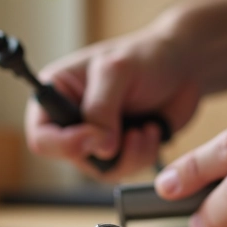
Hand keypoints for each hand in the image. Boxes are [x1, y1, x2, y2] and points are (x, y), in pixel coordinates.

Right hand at [25, 0, 226, 178]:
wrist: (185, 66)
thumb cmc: (148, 56)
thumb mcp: (117, 71)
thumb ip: (101, 109)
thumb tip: (99, 148)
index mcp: (57, 93)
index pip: (41, 136)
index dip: (66, 144)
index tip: (97, 136)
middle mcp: (71, 119)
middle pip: (71, 158)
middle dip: (106, 151)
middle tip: (132, 132)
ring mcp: (96, 136)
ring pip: (100, 169)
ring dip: (129, 155)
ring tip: (146, 128)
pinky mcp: (120, 149)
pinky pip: (124, 170)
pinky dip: (142, 156)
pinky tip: (153, 131)